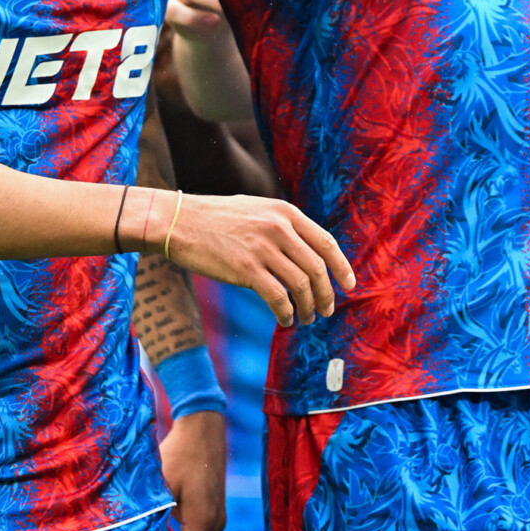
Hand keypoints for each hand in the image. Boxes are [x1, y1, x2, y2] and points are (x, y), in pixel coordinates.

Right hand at [146, 189, 355, 328]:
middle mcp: (280, 229)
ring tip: (306, 318)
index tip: (349, 285)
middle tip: (328, 310)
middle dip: (327, 294)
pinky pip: (277, 297)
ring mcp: (263, 249)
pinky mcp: (246, 269)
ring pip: (301, 285)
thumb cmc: (217, 218)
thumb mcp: (258, 210)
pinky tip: (286, 320)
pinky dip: (286, 313)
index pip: (326, 242)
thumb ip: (284, 226)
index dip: (342, 267)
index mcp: (286, 213)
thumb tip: (308, 251)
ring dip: (308, 307)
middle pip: (318, 267)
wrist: (180, 221)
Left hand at [161, 409, 227, 530]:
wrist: (203, 427)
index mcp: (202, 523)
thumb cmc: (179, 455)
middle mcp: (216, 524)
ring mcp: (219, 517)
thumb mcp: (161, 490)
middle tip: (151, 529)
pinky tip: (168, 525)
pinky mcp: (218, 509)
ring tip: (156, 527)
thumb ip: (155, 521)